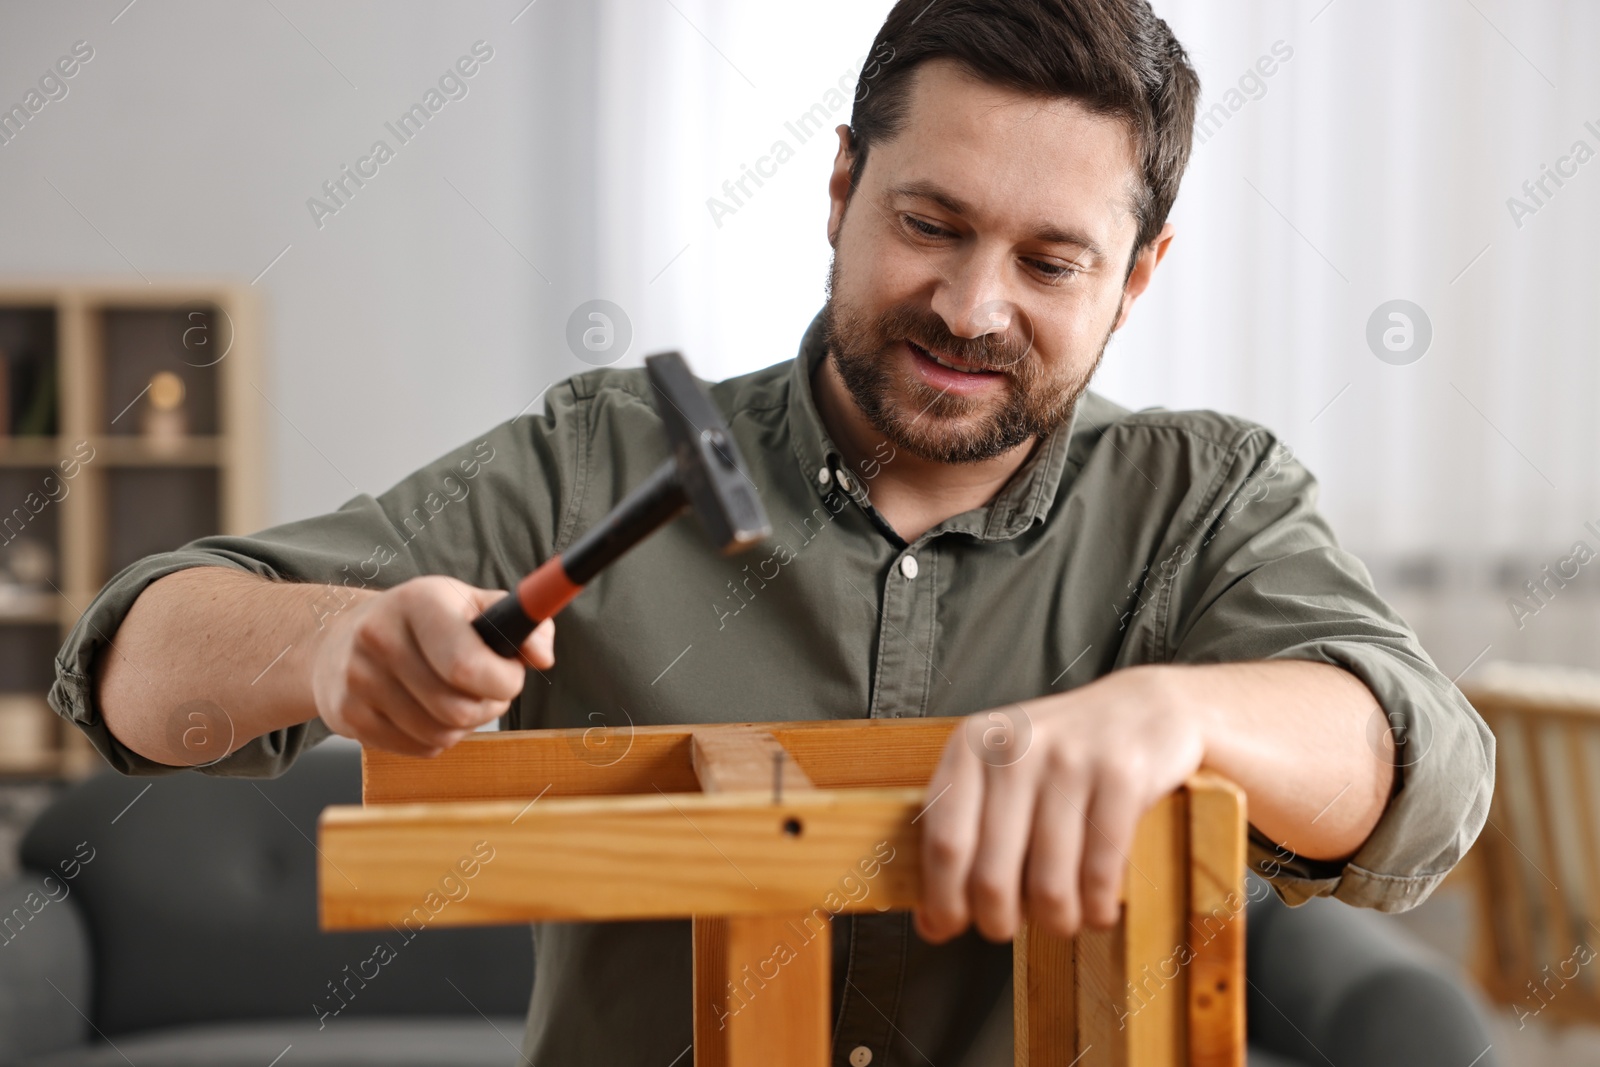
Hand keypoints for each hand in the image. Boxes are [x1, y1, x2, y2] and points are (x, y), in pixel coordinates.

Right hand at [311, 576, 555, 756]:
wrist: (340, 638)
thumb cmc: (421, 622)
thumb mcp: (469, 604)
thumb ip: (519, 624)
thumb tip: (543, 656)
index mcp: (418, 602)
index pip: (467, 665)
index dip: (503, 681)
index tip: (511, 674)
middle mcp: (380, 637)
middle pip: (458, 709)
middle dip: (489, 705)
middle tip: (487, 689)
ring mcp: (358, 679)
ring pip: (440, 734)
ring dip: (463, 725)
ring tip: (456, 697)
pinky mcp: (348, 716)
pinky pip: (418, 749)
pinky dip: (435, 738)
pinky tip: (427, 712)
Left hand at [913, 665, 1205, 943]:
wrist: (1145, 706)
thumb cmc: (1061, 756)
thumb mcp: (1001, 774)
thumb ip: (964, 836)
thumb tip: (931, 924)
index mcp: (972, 745)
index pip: (944, 842)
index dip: (943, 899)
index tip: (949, 927)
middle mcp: (1015, 748)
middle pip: (992, 875)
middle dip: (999, 921)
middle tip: (1009, 927)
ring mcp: (1071, 759)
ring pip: (1049, 885)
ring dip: (1055, 922)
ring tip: (1061, 919)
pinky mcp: (1122, 776)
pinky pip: (1101, 873)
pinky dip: (1097, 909)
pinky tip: (1097, 909)